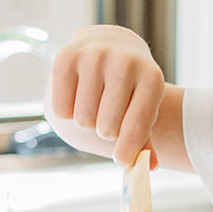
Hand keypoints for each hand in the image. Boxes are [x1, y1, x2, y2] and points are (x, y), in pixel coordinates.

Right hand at [50, 25, 165, 165]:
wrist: (113, 44)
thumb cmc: (132, 86)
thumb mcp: (146, 106)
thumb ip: (145, 138)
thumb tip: (148, 167)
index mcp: (151, 78)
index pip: (136, 127)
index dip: (127, 151)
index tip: (121, 160)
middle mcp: (124, 63)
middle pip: (106, 128)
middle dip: (107, 132)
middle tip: (109, 117)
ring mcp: (94, 56)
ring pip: (83, 120)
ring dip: (87, 123)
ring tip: (96, 105)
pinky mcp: (66, 56)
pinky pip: (61, 109)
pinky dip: (67, 112)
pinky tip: (77, 98)